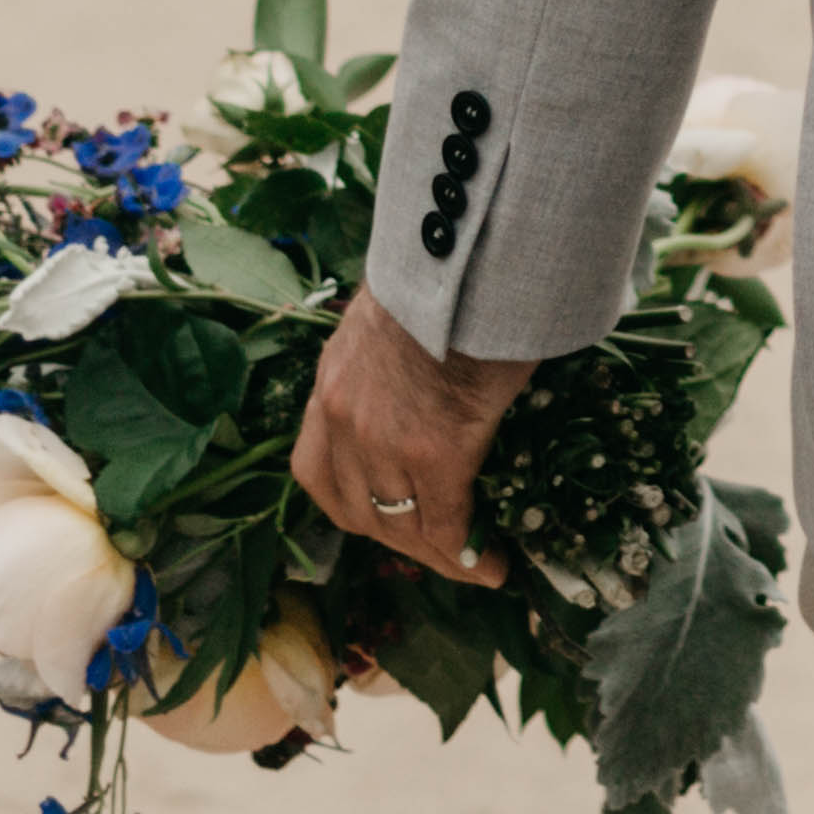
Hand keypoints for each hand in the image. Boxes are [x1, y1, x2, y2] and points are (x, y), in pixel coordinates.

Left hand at [293, 294, 535, 587]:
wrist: (471, 249)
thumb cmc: (450, 269)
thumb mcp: (395, 317)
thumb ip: (392, 360)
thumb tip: (429, 378)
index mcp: (331, 383)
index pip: (320, 473)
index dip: (358, 507)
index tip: (393, 520)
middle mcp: (342, 420)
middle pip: (358, 512)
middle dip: (399, 539)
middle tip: (440, 548)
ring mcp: (383, 441)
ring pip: (402, 526)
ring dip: (438, 554)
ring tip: (475, 564)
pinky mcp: (433, 451)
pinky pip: (448, 522)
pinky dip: (468, 551)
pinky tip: (494, 562)